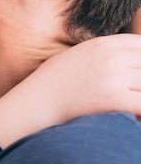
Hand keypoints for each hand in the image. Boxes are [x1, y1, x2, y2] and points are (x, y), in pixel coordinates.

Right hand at [0, 33, 140, 147]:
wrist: (33, 104)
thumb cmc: (50, 86)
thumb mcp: (74, 58)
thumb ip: (100, 55)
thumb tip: (123, 62)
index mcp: (100, 44)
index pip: (140, 44)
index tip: (134, 77)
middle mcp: (109, 57)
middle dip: (140, 81)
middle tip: (131, 94)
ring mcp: (112, 76)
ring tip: (132, 108)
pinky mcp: (113, 98)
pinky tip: (134, 119)